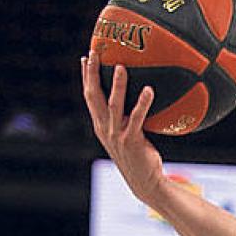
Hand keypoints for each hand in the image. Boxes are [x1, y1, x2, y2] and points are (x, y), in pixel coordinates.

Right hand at [81, 50, 164, 200]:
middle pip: (93, 96)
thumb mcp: (130, 135)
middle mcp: (104, 128)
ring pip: (113, 104)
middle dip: (92, 74)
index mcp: (101, 125)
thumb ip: (130, 118)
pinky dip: (142, 103)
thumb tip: (143, 97)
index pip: (89, 96)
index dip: (86, 77)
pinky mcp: (131, 141)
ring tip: (121, 66)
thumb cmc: (140, 157)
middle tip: (94, 52)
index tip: (86, 57)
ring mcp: (116, 135)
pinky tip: (149, 89)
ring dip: (116, 84)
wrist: (145, 182)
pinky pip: (137, 118)